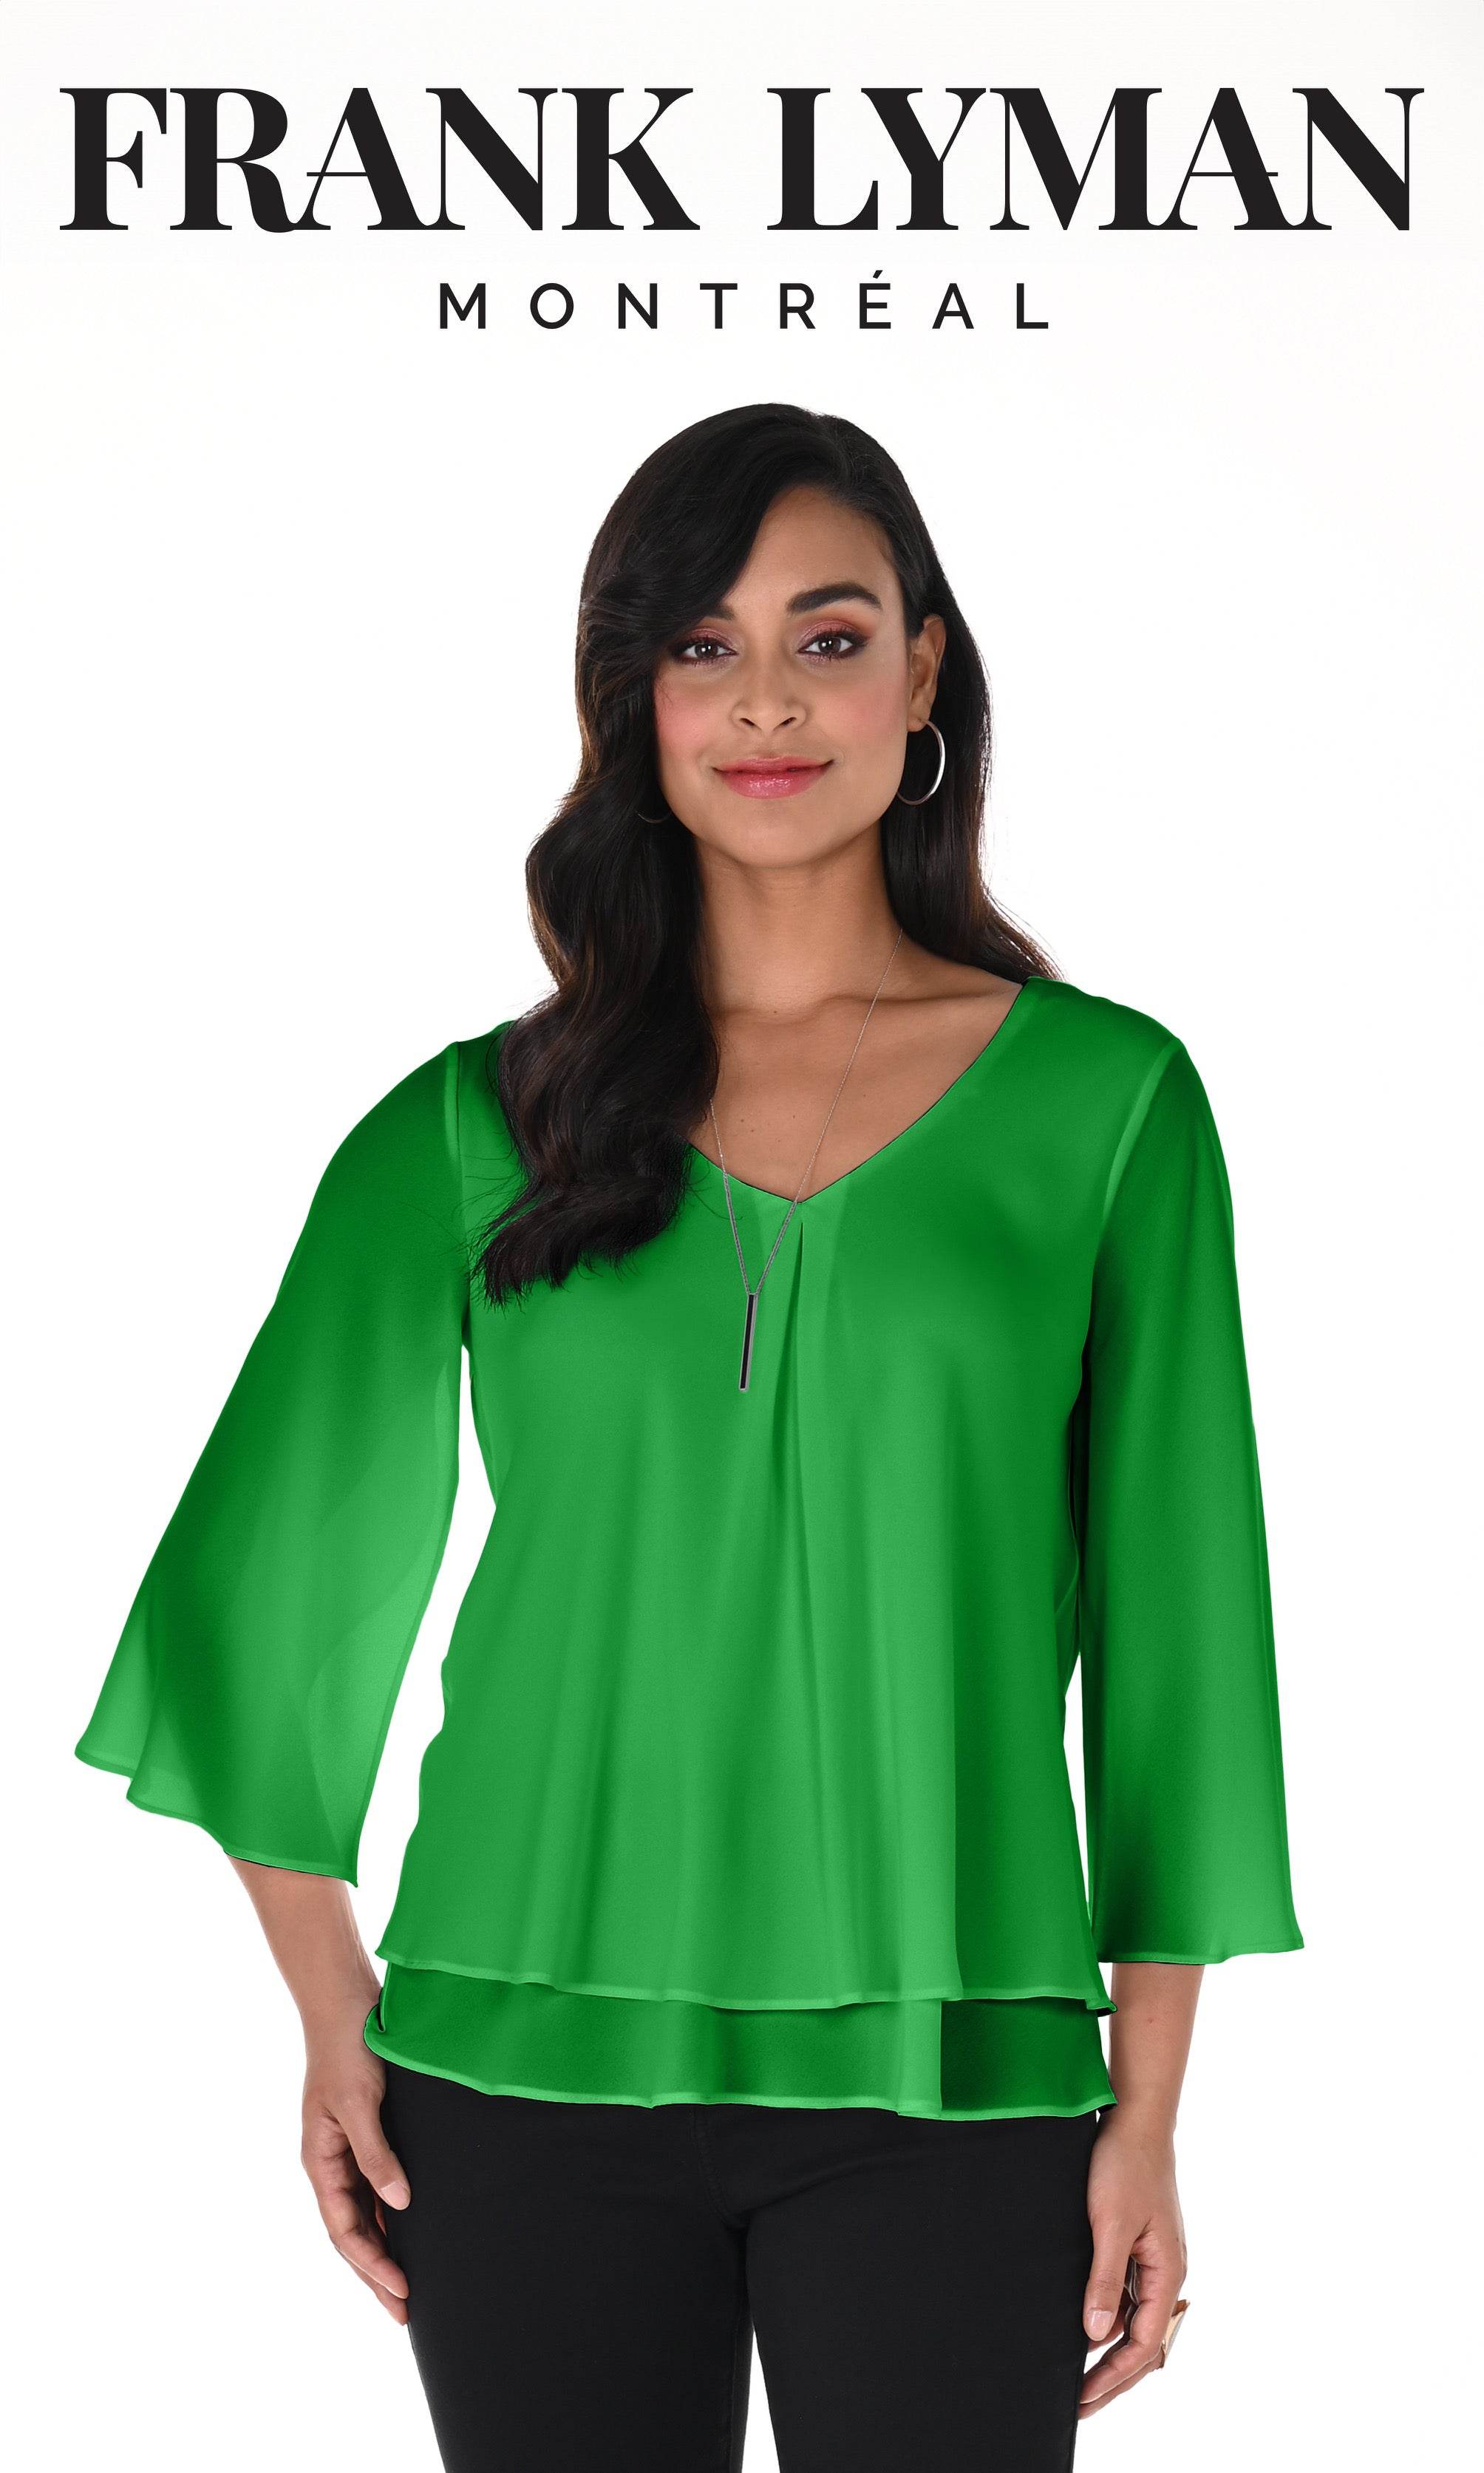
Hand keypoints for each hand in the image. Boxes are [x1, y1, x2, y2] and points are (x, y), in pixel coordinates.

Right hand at [299, 1990, 411, 2323]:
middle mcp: (331, 2162)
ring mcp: (346, 2151)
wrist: (347, 2003)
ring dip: (385, 2249)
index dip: (371, 2263)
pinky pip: (375, 2189)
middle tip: (405, 2313)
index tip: (401, 2288)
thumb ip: (376, 2155)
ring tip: (411, 2286)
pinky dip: (390, 2216)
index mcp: (320, 2160)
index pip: (343, 2229)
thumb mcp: (360, 2104)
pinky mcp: (365, 2135)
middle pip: (352, 2232)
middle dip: (377, 2273)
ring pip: (364, 2215)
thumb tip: (399, 2205)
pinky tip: (411, 2230)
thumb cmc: (348, 2049)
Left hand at [1077, 2108, 1187, 2417]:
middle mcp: (1165, 2274)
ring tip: (1075, 2376)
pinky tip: (1082, 2327)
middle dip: (1111, 2377)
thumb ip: (1103, 2279)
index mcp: (1167, 2274)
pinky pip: (1126, 2296)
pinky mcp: (1139, 2247)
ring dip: (1107, 2349)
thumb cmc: (1125, 2165)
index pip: (1143, 2344)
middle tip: (1077, 2405)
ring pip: (1133, 2321)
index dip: (1112, 2376)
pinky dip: (1106, 2318)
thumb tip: (1094, 2333)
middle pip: (1141, 2342)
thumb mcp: (1109, 2224)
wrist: (1135, 2120)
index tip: (1082, 2399)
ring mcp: (1154, 2261)